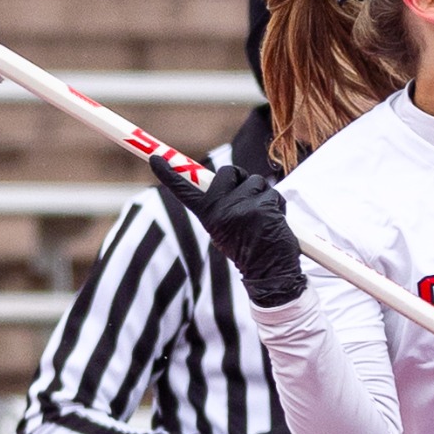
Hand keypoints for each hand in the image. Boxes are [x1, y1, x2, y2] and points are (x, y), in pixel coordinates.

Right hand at [152, 157, 303, 308]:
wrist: (270, 274)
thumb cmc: (248, 250)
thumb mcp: (225, 231)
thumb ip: (221, 207)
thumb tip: (228, 179)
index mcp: (208, 216)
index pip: (184, 191)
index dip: (169, 174)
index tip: (155, 158)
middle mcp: (220, 211)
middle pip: (227, 172)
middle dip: (239, 178)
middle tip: (245, 196)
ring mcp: (242, 208)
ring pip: (255, 181)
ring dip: (263, 194)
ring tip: (263, 217)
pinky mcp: (263, 207)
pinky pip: (273, 193)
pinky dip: (277, 204)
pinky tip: (275, 222)